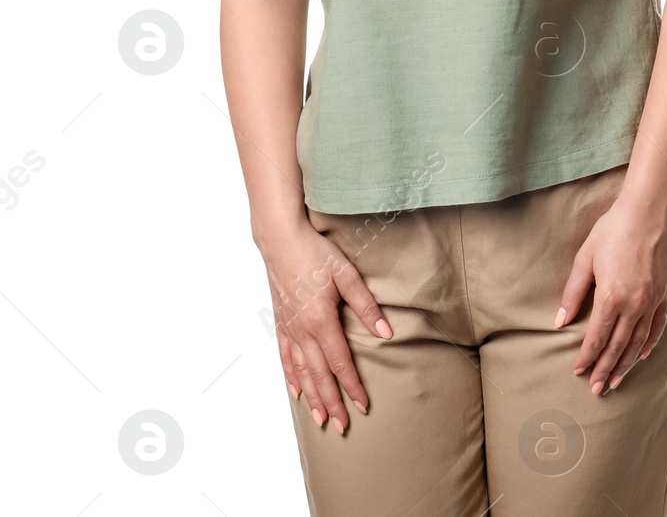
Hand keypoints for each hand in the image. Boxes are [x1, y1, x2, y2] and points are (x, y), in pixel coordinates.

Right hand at [258, 221, 392, 433]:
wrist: (281, 240)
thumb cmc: (316, 254)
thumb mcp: (347, 275)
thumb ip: (366, 305)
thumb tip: (386, 332)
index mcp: (321, 321)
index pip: (340, 363)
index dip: (352, 387)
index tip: (363, 406)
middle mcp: (302, 331)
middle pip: (320, 375)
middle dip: (333, 402)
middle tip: (342, 427)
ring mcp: (289, 329)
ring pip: (302, 372)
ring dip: (313, 397)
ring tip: (321, 419)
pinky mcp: (281, 323)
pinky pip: (286, 358)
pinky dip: (292, 377)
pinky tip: (297, 391)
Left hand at [558, 191, 666, 394]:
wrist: (651, 211)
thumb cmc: (614, 230)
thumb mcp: (585, 258)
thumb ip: (573, 293)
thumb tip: (560, 320)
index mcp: (612, 297)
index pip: (597, 337)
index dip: (586, 357)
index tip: (578, 371)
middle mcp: (635, 304)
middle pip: (618, 346)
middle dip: (605, 368)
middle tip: (596, 389)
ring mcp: (653, 300)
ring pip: (638, 342)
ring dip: (626, 364)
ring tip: (616, 380)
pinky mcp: (666, 293)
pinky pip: (658, 326)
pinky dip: (649, 344)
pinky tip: (642, 355)